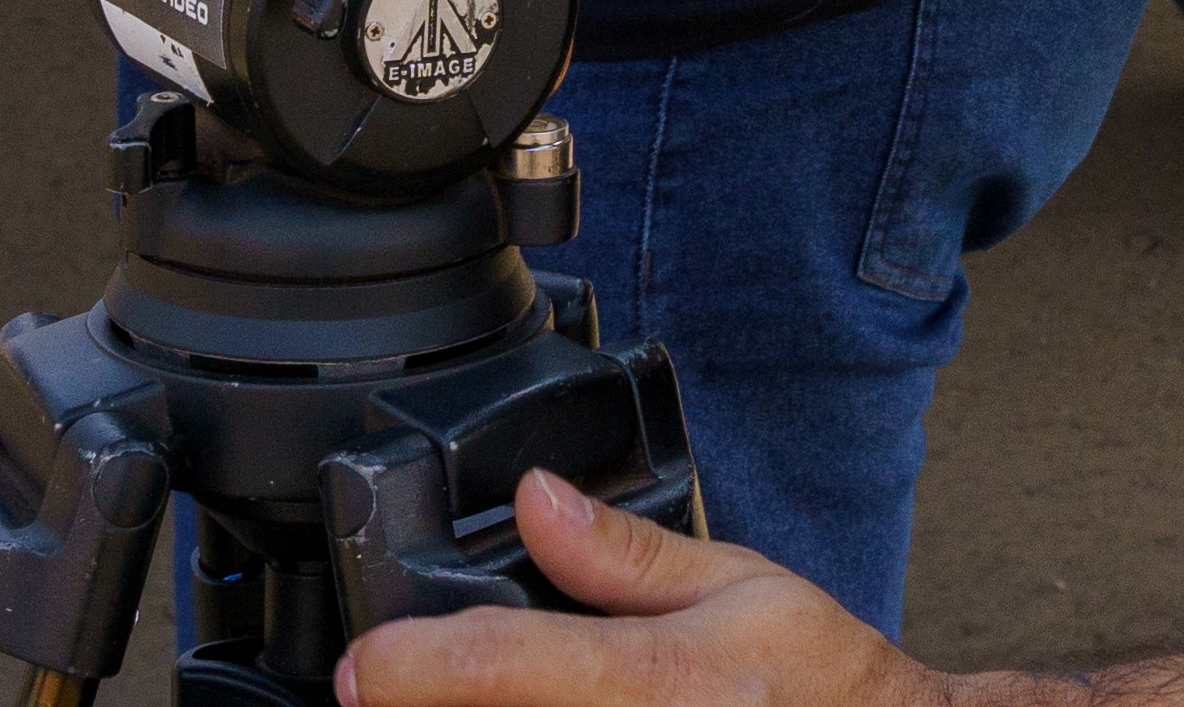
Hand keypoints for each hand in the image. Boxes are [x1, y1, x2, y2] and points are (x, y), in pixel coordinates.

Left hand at [328, 470, 940, 706]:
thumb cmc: (821, 682)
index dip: (410, 665)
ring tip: (460, 694)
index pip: (502, 666)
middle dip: (429, 702)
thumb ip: (623, 554)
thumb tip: (534, 496)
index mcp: (654, 678)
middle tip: (399, 685)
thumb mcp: (740, 584)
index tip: (362, 664)